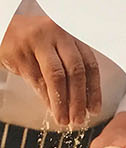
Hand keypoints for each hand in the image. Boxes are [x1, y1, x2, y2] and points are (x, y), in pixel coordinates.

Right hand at [0, 0, 100, 127]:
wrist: (4, 28)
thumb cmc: (33, 41)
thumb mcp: (55, 49)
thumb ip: (69, 68)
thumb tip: (81, 100)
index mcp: (72, 35)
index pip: (90, 64)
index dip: (94, 89)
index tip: (95, 108)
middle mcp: (58, 36)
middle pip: (76, 71)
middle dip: (79, 99)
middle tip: (79, 118)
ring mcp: (39, 43)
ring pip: (56, 77)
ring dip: (62, 102)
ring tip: (64, 119)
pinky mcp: (21, 53)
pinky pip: (37, 80)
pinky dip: (46, 97)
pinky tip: (50, 109)